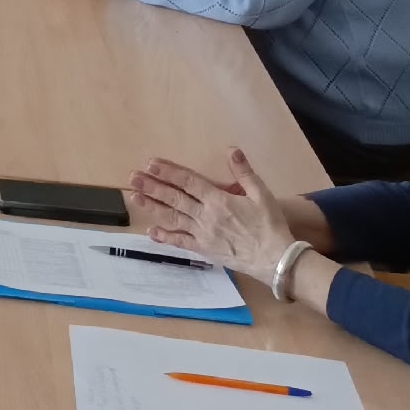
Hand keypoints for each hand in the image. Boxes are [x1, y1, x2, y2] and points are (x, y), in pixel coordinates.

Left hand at [128, 151, 294, 284]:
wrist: (275, 259)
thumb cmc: (270, 225)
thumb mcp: (262, 194)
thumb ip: (245, 172)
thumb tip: (232, 150)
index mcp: (219, 200)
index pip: (188, 182)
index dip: (169, 172)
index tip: (151, 163)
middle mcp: (206, 216)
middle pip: (175, 198)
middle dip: (152, 187)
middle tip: (133, 177)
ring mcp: (202, 234)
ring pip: (173, 218)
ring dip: (153, 208)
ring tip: (134, 198)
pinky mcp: (204, 250)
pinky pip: (180, 243)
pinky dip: (165, 238)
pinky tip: (151, 232)